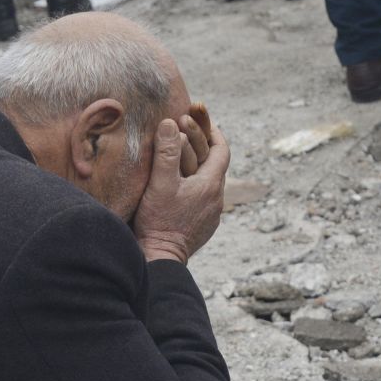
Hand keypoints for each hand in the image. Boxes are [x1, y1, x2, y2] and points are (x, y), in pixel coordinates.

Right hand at [133, 116, 229, 264]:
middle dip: (203, 146)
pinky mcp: (204, 226)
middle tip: (187, 133)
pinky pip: (204, 199)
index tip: (200, 121)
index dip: (212, 132)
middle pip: (216, 165)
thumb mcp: (160, 183)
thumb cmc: (159, 221)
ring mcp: (212, 214)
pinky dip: (196, 186)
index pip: (221, 150)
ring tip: (182, 158)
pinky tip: (181, 187)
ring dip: (199, 167)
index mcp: (210, 185)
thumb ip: (166, 152)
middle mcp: (217, 199)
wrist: (161, 259)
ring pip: (210, 182)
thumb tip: (169, 123)